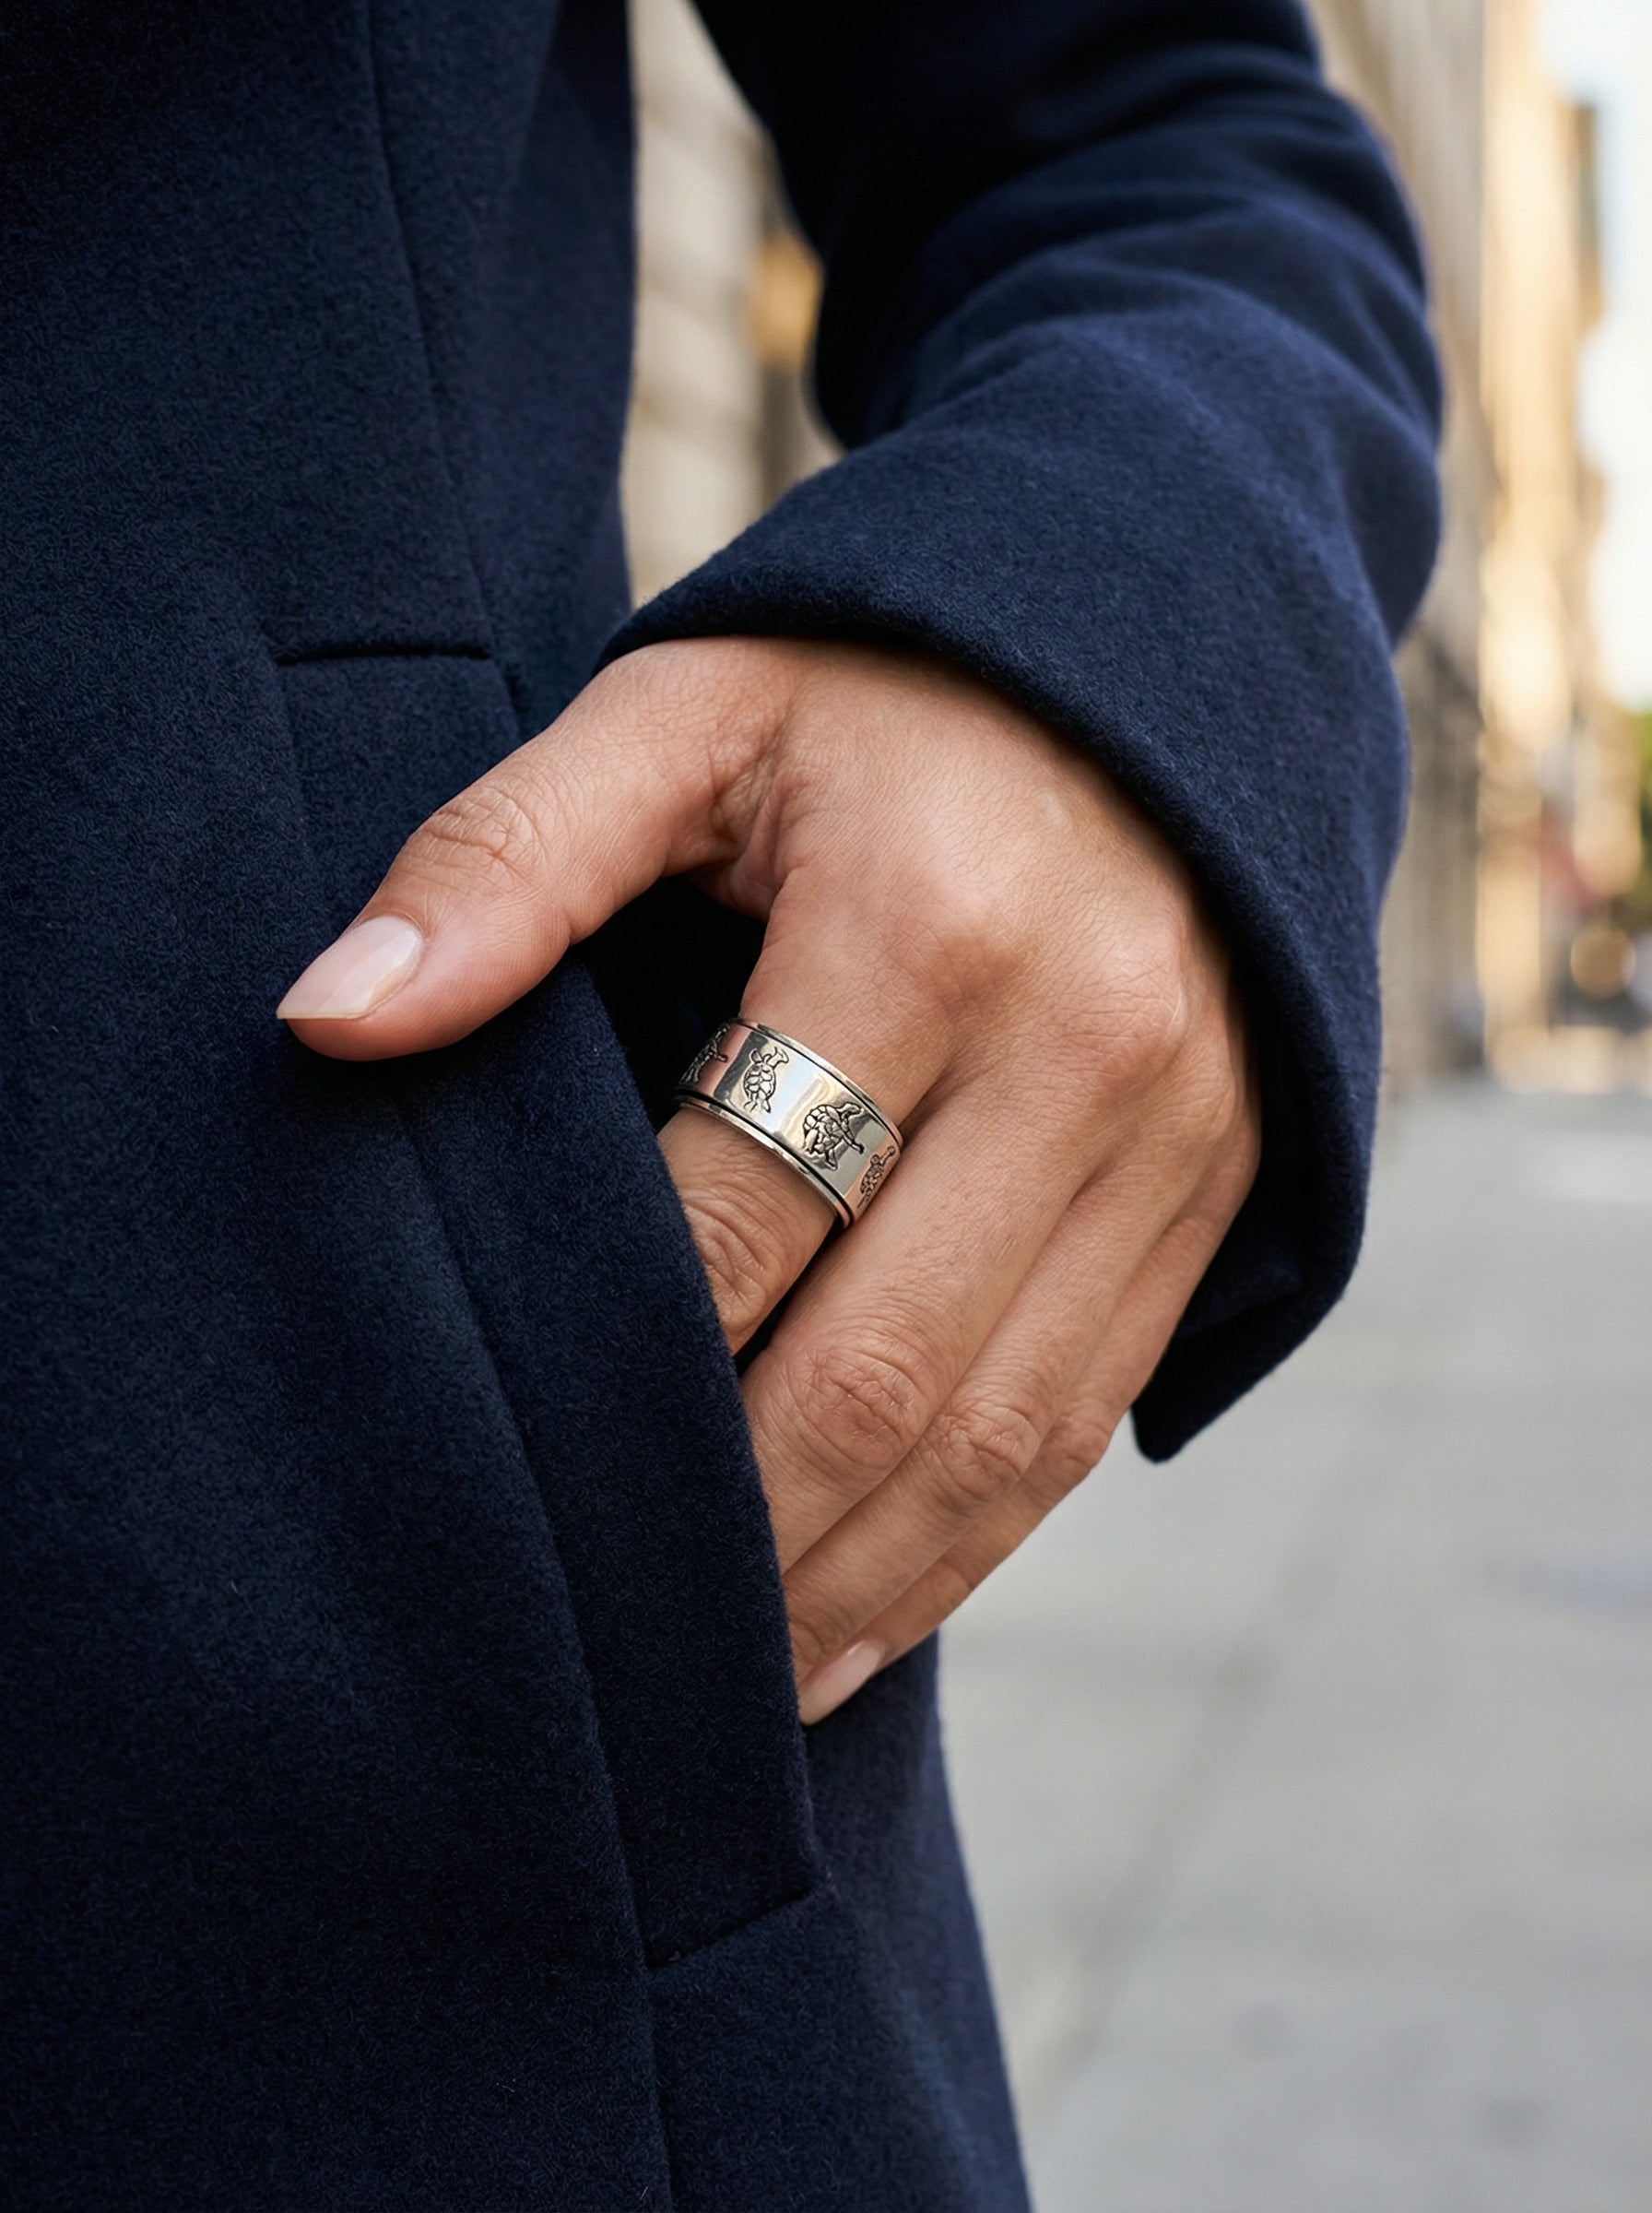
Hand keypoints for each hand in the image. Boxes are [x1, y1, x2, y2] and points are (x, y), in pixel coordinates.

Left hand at [278, 639, 1259, 1721]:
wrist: (1165, 661)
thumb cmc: (884, 689)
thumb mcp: (689, 714)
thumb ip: (507, 857)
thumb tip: (326, 1020)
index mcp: (928, 927)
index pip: (739, 1212)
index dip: (623, 1366)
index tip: (506, 1481)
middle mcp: (1082, 1051)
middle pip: (882, 1366)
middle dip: (736, 1535)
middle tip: (605, 1658)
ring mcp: (1177, 1135)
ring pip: (1002, 1431)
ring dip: (858, 1583)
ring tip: (725, 1691)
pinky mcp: (1221, 1189)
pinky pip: (1092, 1411)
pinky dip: (975, 1540)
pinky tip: (869, 1613)